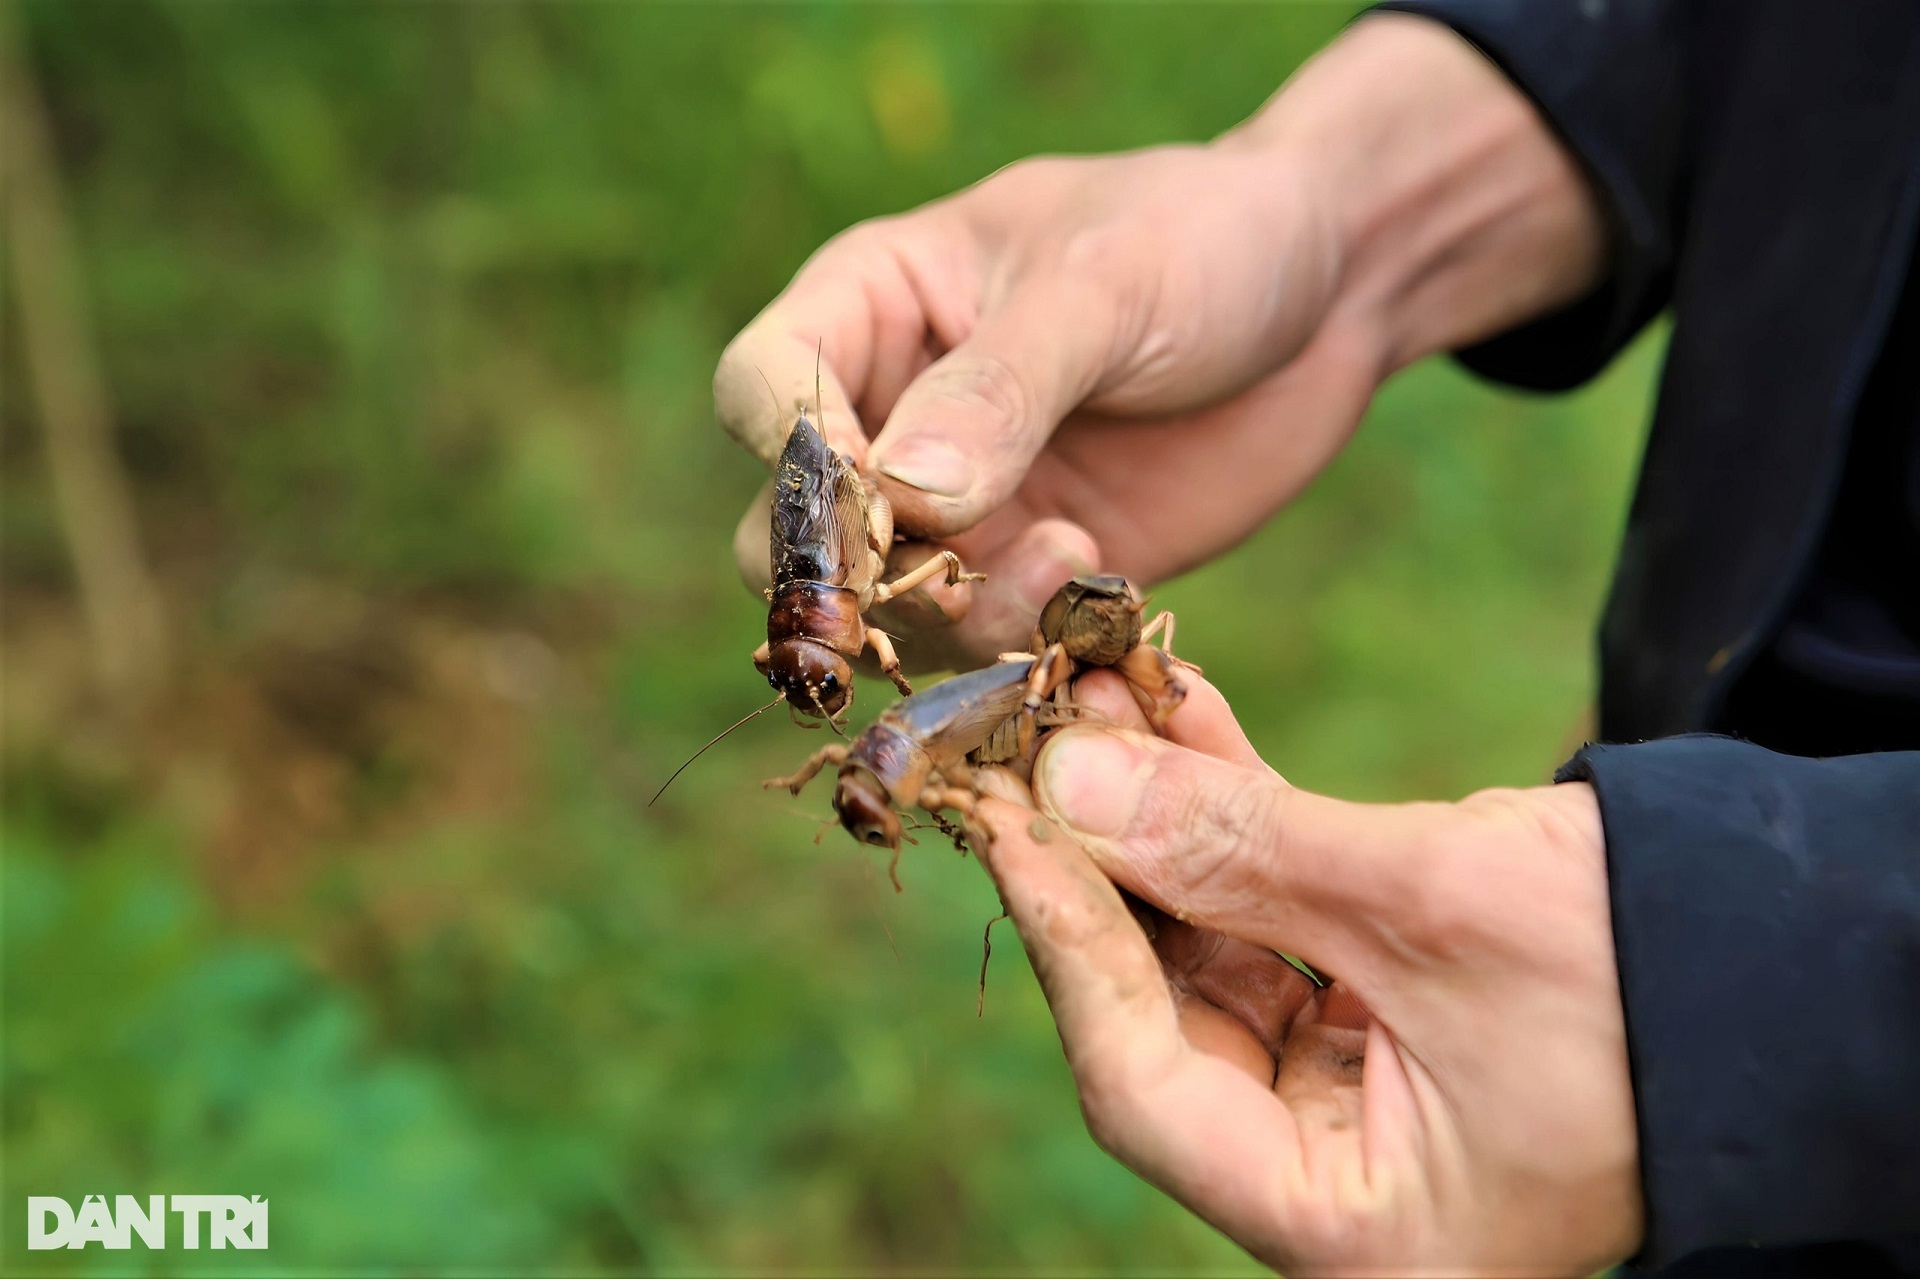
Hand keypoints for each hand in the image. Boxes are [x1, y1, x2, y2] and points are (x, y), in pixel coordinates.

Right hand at [715, 14, 1603, 672]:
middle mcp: (890, 418)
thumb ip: (999, 387)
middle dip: (858, 573)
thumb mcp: (1103, 288)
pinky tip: (1099, 590)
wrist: (1327, 298)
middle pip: (788, 535)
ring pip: (884, 614)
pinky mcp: (1032, 575)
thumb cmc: (1201, 240)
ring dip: (959, 616)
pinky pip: (986, 647)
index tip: (878, 489)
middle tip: (955, 567)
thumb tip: (900, 495)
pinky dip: (1026, 646)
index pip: (764, 390)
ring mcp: (959, 511)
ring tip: (1070, 556)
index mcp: (872, 307)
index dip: (795, 455)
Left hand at [973, 670, 1641, 1274]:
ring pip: (1216, 946)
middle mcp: (1344, 1175)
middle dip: (1108, 861)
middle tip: (1040, 737)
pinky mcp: (1390, 1006)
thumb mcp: (1437, 906)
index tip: (1011, 819)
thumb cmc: (1663, 978)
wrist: (1828, 959)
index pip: (1147, 1090)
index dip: (1073, 944)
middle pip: (1170, 1012)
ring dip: (1163, 817)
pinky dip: (1234, 814)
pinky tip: (1179, 713)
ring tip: (1102, 695)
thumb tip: (1069, 783)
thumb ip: (1242, 847)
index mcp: (1354, 1228)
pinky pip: (1279, 908)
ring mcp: (1365, 1090)